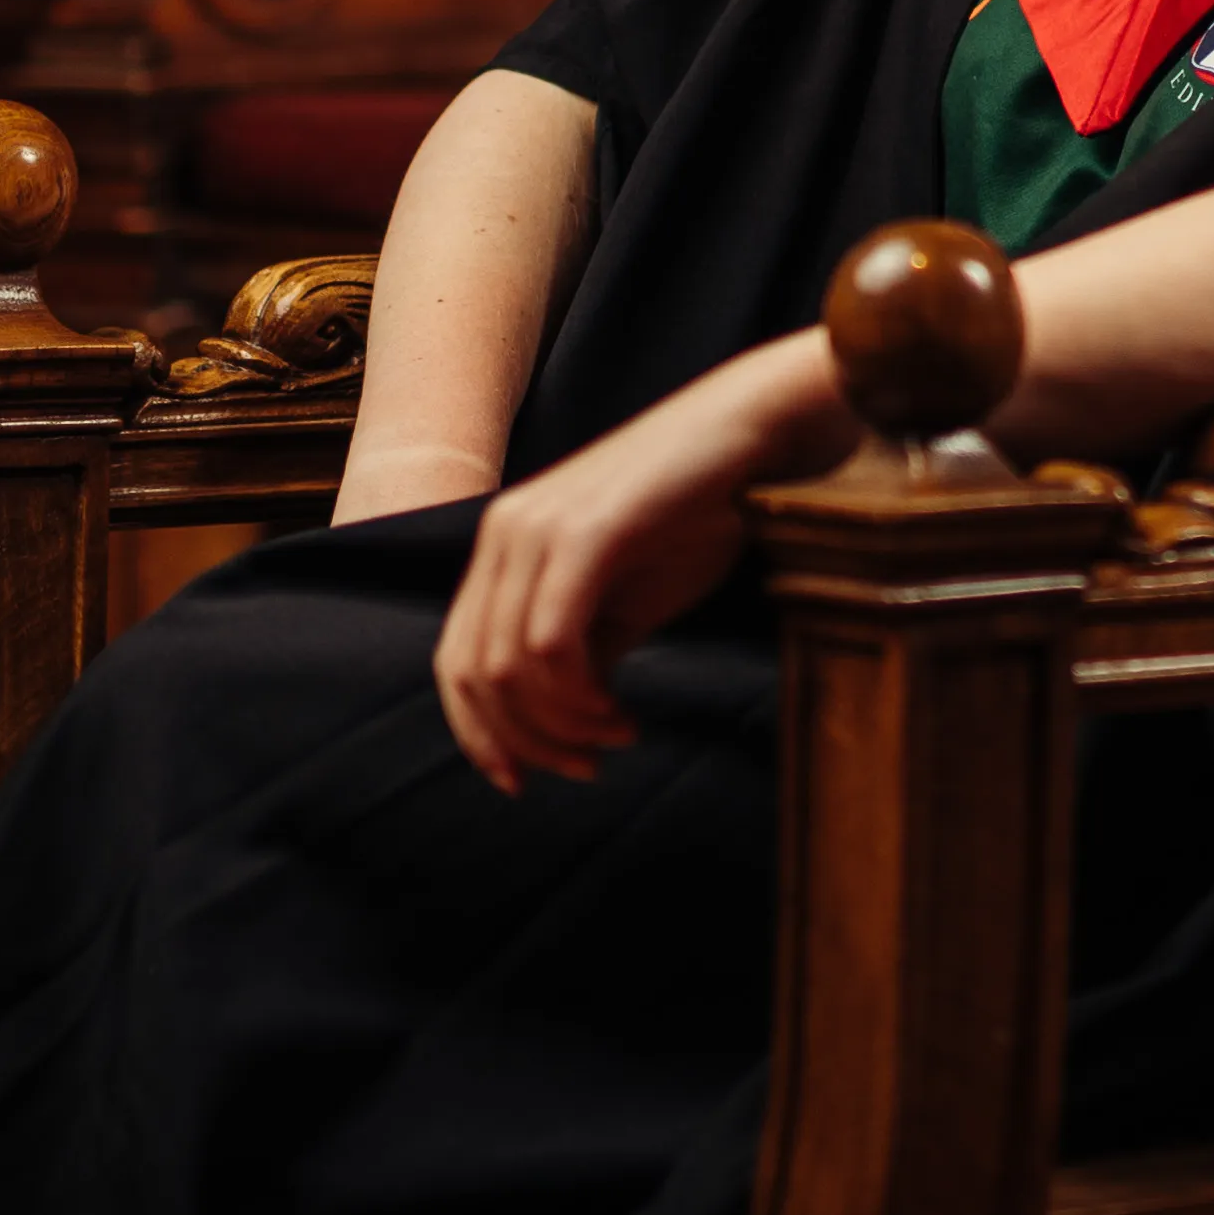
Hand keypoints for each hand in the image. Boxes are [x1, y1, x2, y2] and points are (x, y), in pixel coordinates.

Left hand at [431, 334, 845, 789]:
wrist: (757, 433)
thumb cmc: (702, 511)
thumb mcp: (629, 597)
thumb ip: (585, 649)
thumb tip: (563, 718)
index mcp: (505, 545)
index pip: (456, 662)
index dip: (480, 735)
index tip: (525, 781)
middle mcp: (504, 533)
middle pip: (472, 675)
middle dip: (524, 742)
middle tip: (586, 767)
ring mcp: (537, 528)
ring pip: (507, 669)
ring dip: (561, 725)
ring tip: (617, 735)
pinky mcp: (582, 534)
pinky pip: (549, 644)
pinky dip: (578, 698)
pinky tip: (622, 712)